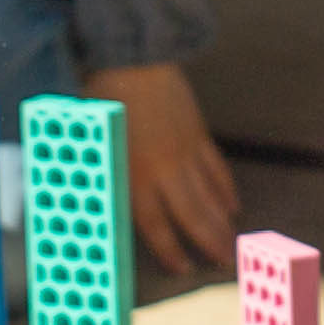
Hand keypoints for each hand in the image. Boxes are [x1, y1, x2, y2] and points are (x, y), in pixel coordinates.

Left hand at [85, 63, 234, 273]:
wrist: (133, 56)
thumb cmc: (102, 95)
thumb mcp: (90, 138)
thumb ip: (99, 170)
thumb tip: (92, 198)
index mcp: (133, 172)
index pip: (154, 222)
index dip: (170, 248)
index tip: (182, 268)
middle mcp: (163, 168)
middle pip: (191, 214)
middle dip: (208, 242)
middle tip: (223, 264)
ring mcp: (185, 151)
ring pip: (208, 195)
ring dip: (221, 222)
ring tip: (233, 242)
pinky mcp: (197, 133)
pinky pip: (216, 168)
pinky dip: (225, 189)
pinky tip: (233, 205)